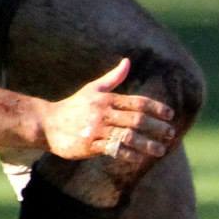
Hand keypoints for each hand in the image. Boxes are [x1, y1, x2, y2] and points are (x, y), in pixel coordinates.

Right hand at [38, 57, 177, 162]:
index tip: (170, 115)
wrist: (47, 124)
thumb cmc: (73, 106)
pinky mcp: (89, 145)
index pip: (137, 102)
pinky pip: (114, 150)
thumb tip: (128, 61)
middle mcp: (103, 113)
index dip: (156, 108)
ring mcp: (96, 130)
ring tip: (162, 150)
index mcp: (106, 99)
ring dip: (148, 144)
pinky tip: (140, 158)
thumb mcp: (93, 89)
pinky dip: (129, 154)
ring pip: (128, 136)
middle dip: (156, 127)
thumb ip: (113, 78)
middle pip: (136, 119)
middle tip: (171, 133)